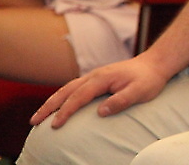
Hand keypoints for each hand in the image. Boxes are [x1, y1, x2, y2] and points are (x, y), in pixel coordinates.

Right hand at [30, 54, 171, 127]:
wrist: (155, 64)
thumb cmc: (148, 79)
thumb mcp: (140, 92)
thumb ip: (121, 101)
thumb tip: (101, 112)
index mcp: (102, 78)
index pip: (79, 97)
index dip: (66, 111)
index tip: (55, 125)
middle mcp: (95, 75)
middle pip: (66, 91)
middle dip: (49, 106)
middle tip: (34, 122)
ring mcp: (94, 76)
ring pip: (67, 88)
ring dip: (52, 101)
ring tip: (38, 116)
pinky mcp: (96, 79)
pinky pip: (74, 88)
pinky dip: (61, 97)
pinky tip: (57, 106)